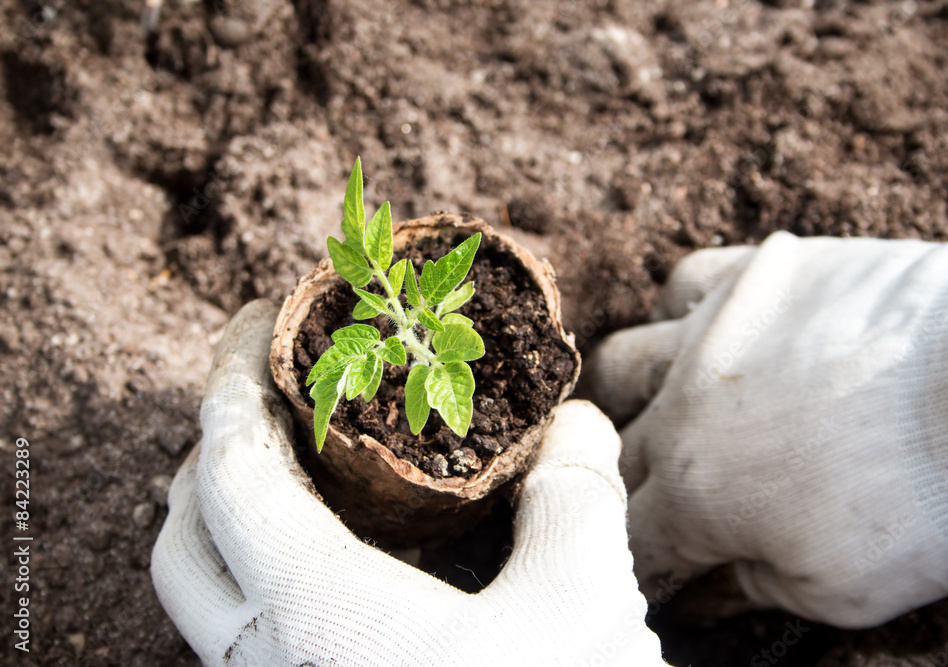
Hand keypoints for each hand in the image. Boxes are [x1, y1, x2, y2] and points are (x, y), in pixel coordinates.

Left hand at [151, 300, 664, 665]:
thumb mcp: (584, 598)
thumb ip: (575, 493)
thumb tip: (577, 425)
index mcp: (319, 614)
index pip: (229, 465)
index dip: (229, 374)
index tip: (257, 316)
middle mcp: (274, 664)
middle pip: (182, 534)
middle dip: (211, 447)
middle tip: (273, 390)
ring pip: (206, 596)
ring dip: (231, 515)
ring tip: (302, 462)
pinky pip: (254, 634)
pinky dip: (273, 572)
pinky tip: (347, 553)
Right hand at [583, 231, 947, 627]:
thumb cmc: (927, 504)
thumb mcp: (839, 591)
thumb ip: (749, 590)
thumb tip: (702, 591)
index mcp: (695, 493)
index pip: (632, 539)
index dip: (647, 566)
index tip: (671, 574)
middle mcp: (682, 408)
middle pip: (624, 457)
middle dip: (643, 490)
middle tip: (690, 500)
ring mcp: (713, 332)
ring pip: (624, 364)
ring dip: (634, 399)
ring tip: (677, 411)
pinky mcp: (758, 275)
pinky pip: (686, 284)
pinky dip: (684, 315)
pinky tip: (713, 336)